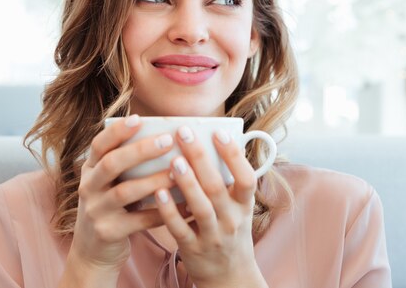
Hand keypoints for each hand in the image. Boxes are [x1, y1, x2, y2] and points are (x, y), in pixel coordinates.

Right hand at [68, 115, 174, 273]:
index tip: (139, 118)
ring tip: (177, 172)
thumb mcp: (109, 184)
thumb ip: (126, 166)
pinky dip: (162, 212)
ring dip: (153, 181)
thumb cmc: (112, 208)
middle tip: (168, 140)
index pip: (99, 144)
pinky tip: (184, 206)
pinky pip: (138, 221)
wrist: (92, 253)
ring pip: (125, 192)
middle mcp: (88, 188)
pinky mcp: (107, 233)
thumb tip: (166, 138)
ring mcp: (95, 211)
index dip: (118, 131)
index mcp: (90, 170)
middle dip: (140, 150)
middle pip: (111, 164)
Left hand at [153, 127, 266, 287]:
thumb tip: (210, 142)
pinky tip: (158, 192)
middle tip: (184, 132)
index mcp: (244, 205)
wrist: (229, 277)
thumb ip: (227, 182)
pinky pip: (180, 228)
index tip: (218, 132)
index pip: (246, 178)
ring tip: (173, 160)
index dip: (234, 155)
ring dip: (187, 183)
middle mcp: (231, 220)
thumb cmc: (229, 231)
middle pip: (217, 187)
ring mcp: (212, 236)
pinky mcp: (192, 249)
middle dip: (200, 158)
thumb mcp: (238, 208)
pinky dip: (169, 210)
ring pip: (201, 207)